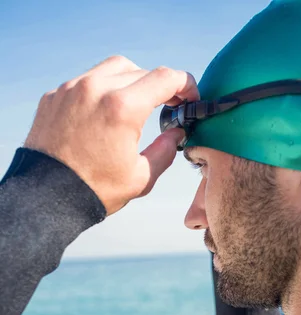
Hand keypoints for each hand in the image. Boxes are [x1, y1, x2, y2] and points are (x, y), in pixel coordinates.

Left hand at [24, 56, 198, 214]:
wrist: (47, 197)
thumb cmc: (95, 190)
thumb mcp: (141, 177)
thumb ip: (166, 150)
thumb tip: (177, 133)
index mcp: (123, 108)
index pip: (165, 78)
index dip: (185, 84)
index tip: (190, 97)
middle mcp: (96, 89)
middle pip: (140, 70)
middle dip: (159, 86)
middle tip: (167, 105)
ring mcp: (72, 89)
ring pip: (112, 68)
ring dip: (131, 81)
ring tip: (136, 104)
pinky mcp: (54, 95)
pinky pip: (85, 81)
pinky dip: (102, 90)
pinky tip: (106, 112)